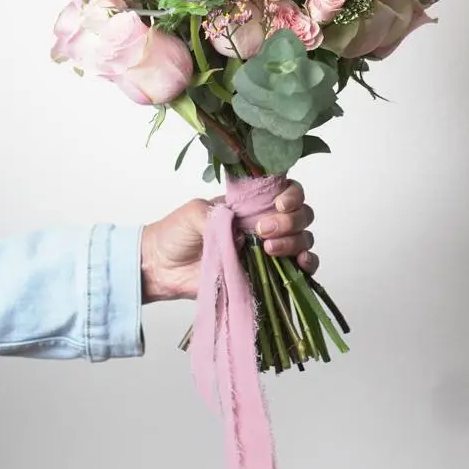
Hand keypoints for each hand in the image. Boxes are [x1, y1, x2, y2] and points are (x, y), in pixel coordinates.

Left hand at [140, 181, 316, 302]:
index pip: (287, 192)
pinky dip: (307, 266)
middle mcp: (265, 224)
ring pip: (304, 240)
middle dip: (290, 220)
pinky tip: (300, 265)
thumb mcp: (196, 212)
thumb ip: (221, 214)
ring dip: (295, 242)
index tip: (278, 204)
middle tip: (262, 230)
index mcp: (251, 205)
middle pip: (301, 215)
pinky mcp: (267, 276)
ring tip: (269, 249)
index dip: (292, 195)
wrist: (161, 267)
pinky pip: (299, 271)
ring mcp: (268, 251)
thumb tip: (245, 230)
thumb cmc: (176, 234)